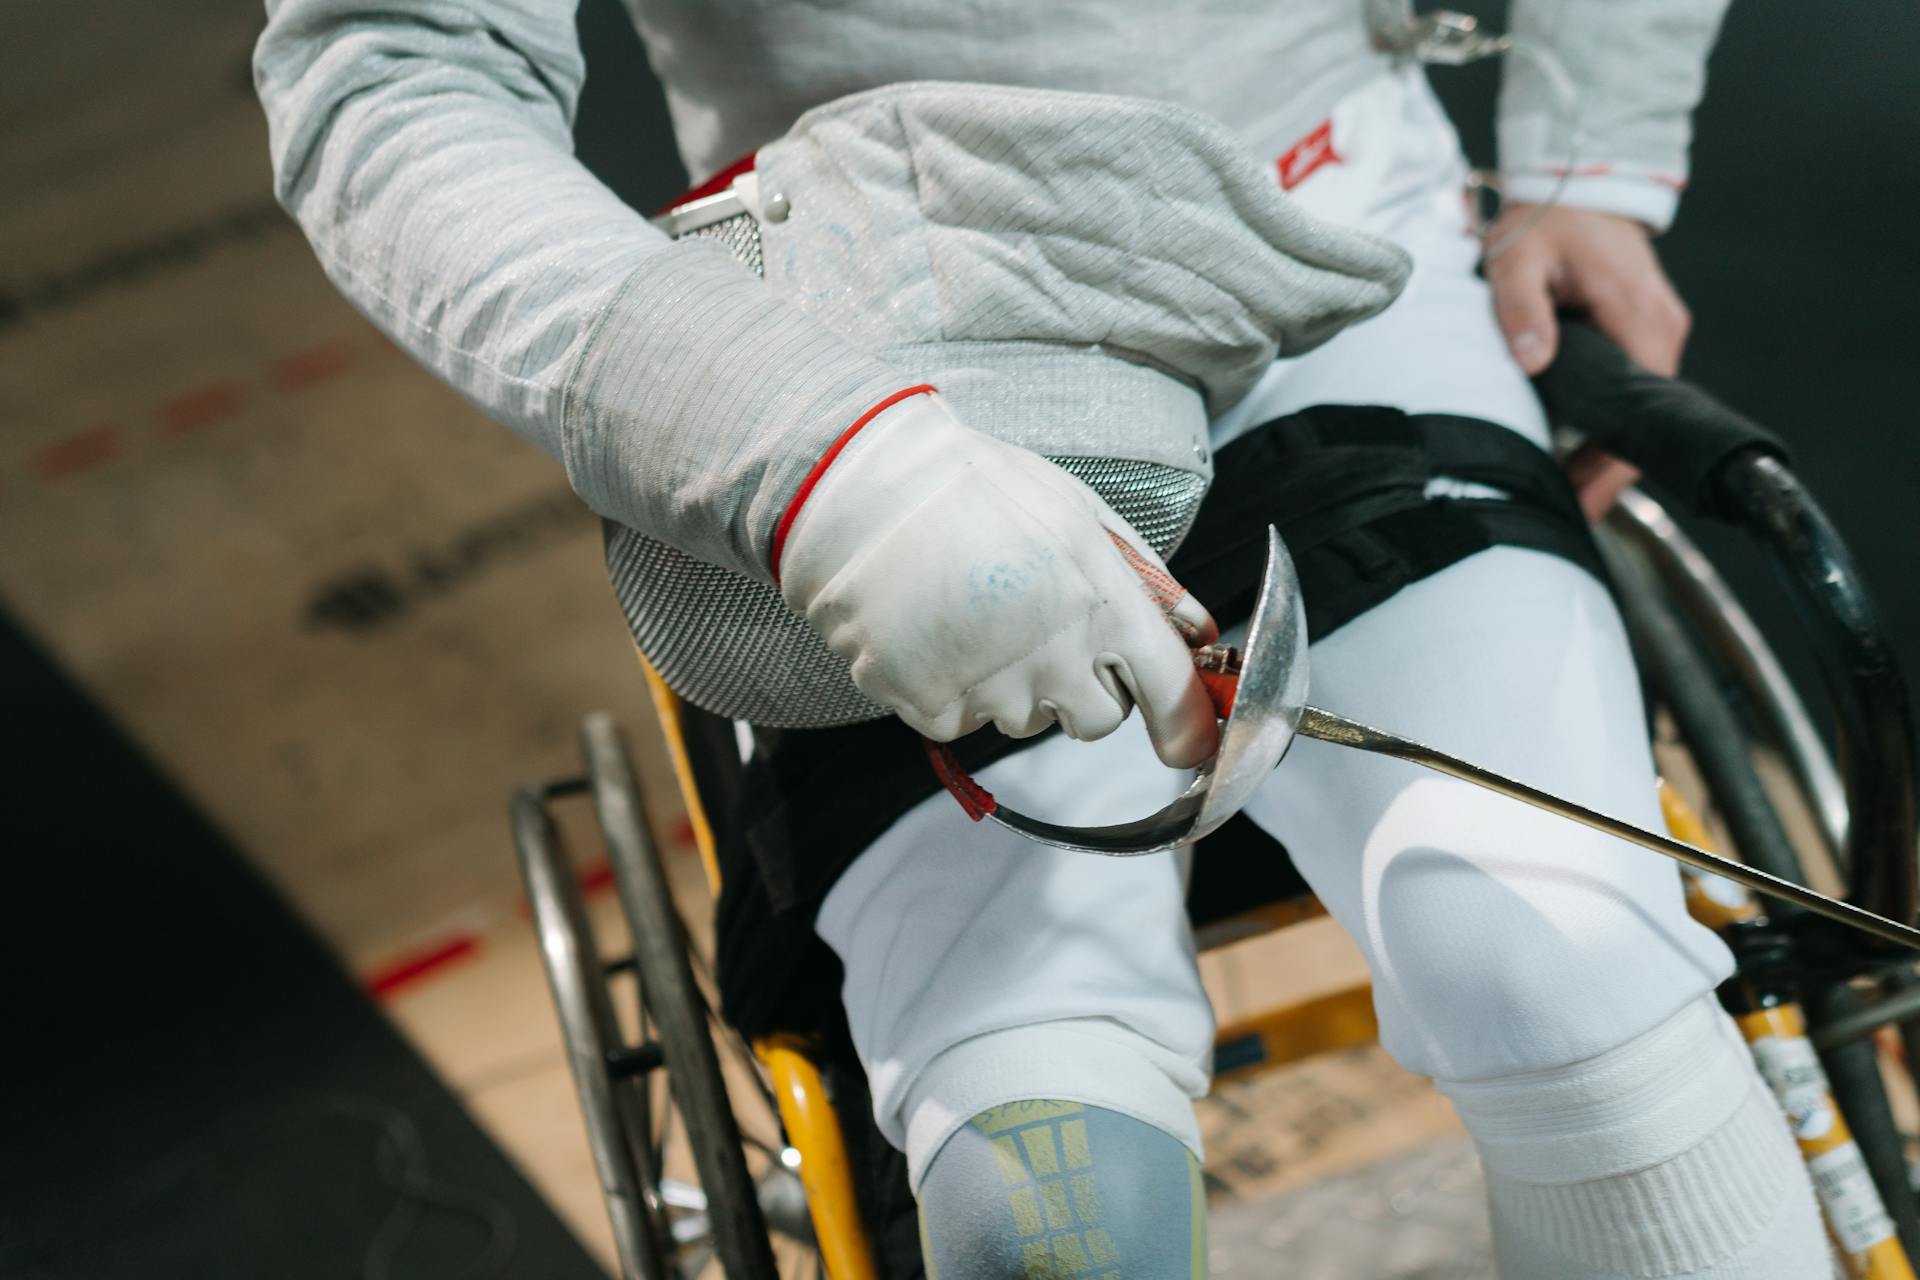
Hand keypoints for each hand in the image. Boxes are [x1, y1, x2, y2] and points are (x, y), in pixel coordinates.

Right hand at [778, 393, 1220, 767]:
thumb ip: (1145, 578)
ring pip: (1026, 720)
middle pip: (1099, 722)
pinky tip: (935, 634)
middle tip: (1047, 638)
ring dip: (1013, 686)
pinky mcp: (929, 703)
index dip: (1187, 726)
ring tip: (975, 617)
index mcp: (1099, 598)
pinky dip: (952, 691)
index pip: (1169, 690)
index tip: (1187, 744)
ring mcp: (988, 684)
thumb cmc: (975, 487)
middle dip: (1085, 692)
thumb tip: (1199, 632)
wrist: (861, 489)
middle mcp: (1052, 652)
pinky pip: (962, 723)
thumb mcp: (1077, 510)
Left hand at [1485, 203, 1692, 518]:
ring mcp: (1656, 332)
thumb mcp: (1519, 260)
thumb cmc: (1550, 221)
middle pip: (1644, 421)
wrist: (1582, 186)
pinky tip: (1572, 447)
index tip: (1582, 500)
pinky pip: (1631, 390)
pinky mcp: (1643, 332)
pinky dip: (1606, 421)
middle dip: (1607, 470)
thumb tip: (1533, 360)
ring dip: (1605, 449)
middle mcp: (1660, 331)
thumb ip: (1522, 310)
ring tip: (1562, 489)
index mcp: (1638, 318)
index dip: (1612, 464)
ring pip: (1638, 409)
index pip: (1640, 412)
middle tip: (1564, 509)